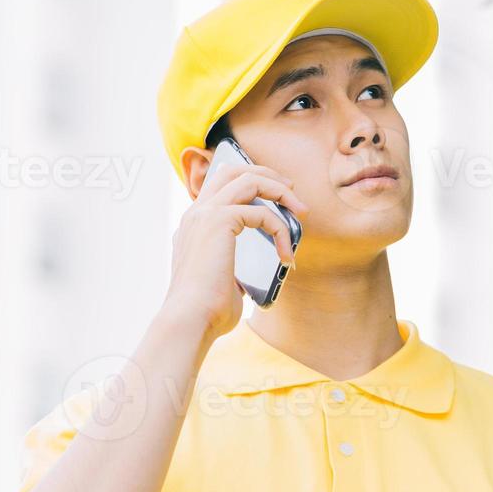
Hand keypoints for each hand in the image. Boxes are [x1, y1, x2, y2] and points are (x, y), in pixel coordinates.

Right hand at [164, 158, 308, 338]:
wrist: (191, 320)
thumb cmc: (208, 311)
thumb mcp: (224, 281)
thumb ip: (234, 268)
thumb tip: (251, 277)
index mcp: (194, 225)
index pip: (220, 185)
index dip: (250, 182)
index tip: (276, 196)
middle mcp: (196, 214)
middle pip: (233, 171)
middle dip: (267, 175)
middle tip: (292, 192)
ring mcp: (205, 214)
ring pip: (248, 180)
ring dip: (279, 192)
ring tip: (301, 210)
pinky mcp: (219, 221)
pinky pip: (261, 213)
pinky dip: (280, 230)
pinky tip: (286, 255)